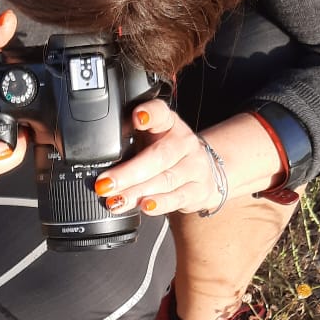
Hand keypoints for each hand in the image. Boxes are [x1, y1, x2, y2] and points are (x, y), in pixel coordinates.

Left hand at [93, 101, 280, 216]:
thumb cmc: (171, 150)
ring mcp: (193, 171)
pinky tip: (146, 206)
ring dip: (139, 191)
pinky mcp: (196, 193)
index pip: (161, 114)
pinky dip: (162, 204)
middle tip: (105, 181)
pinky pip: (178, 199)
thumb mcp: (156, 132)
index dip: (150, 113)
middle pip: (159, 157)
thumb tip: (123, 117)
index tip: (138, 114)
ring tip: (117, 198)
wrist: (213, 168)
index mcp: (171, 126)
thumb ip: (139, 125)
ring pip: (166, 182)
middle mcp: (184, 146)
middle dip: (131, 171)